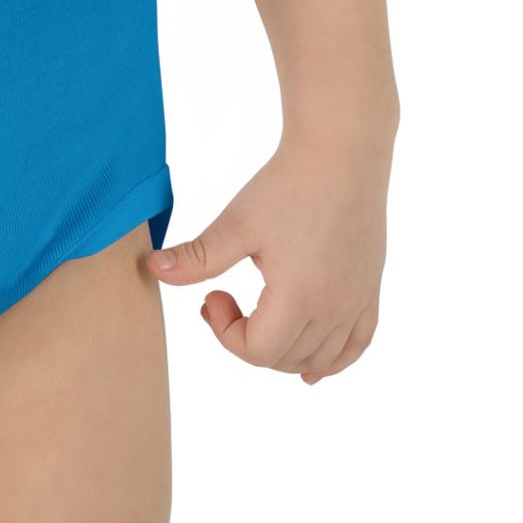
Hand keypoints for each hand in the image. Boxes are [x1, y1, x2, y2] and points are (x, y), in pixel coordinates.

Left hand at [144, 135, 389, 383]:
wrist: (340, 153)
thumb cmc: (288, 185)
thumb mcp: (237, 223)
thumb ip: (197, 257)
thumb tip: (152, 270)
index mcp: (298, 299)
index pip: (257, 351)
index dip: (224, 333)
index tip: (211, 296)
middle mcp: (333, 310)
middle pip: (284, 359)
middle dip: (246, 338)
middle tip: (223, 297)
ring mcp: (356, 302)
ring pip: (319, 358)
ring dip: (282, 352)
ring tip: (258, 320)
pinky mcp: (369, 289)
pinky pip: (357, 345)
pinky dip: (333, 361)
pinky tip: (313, 368)